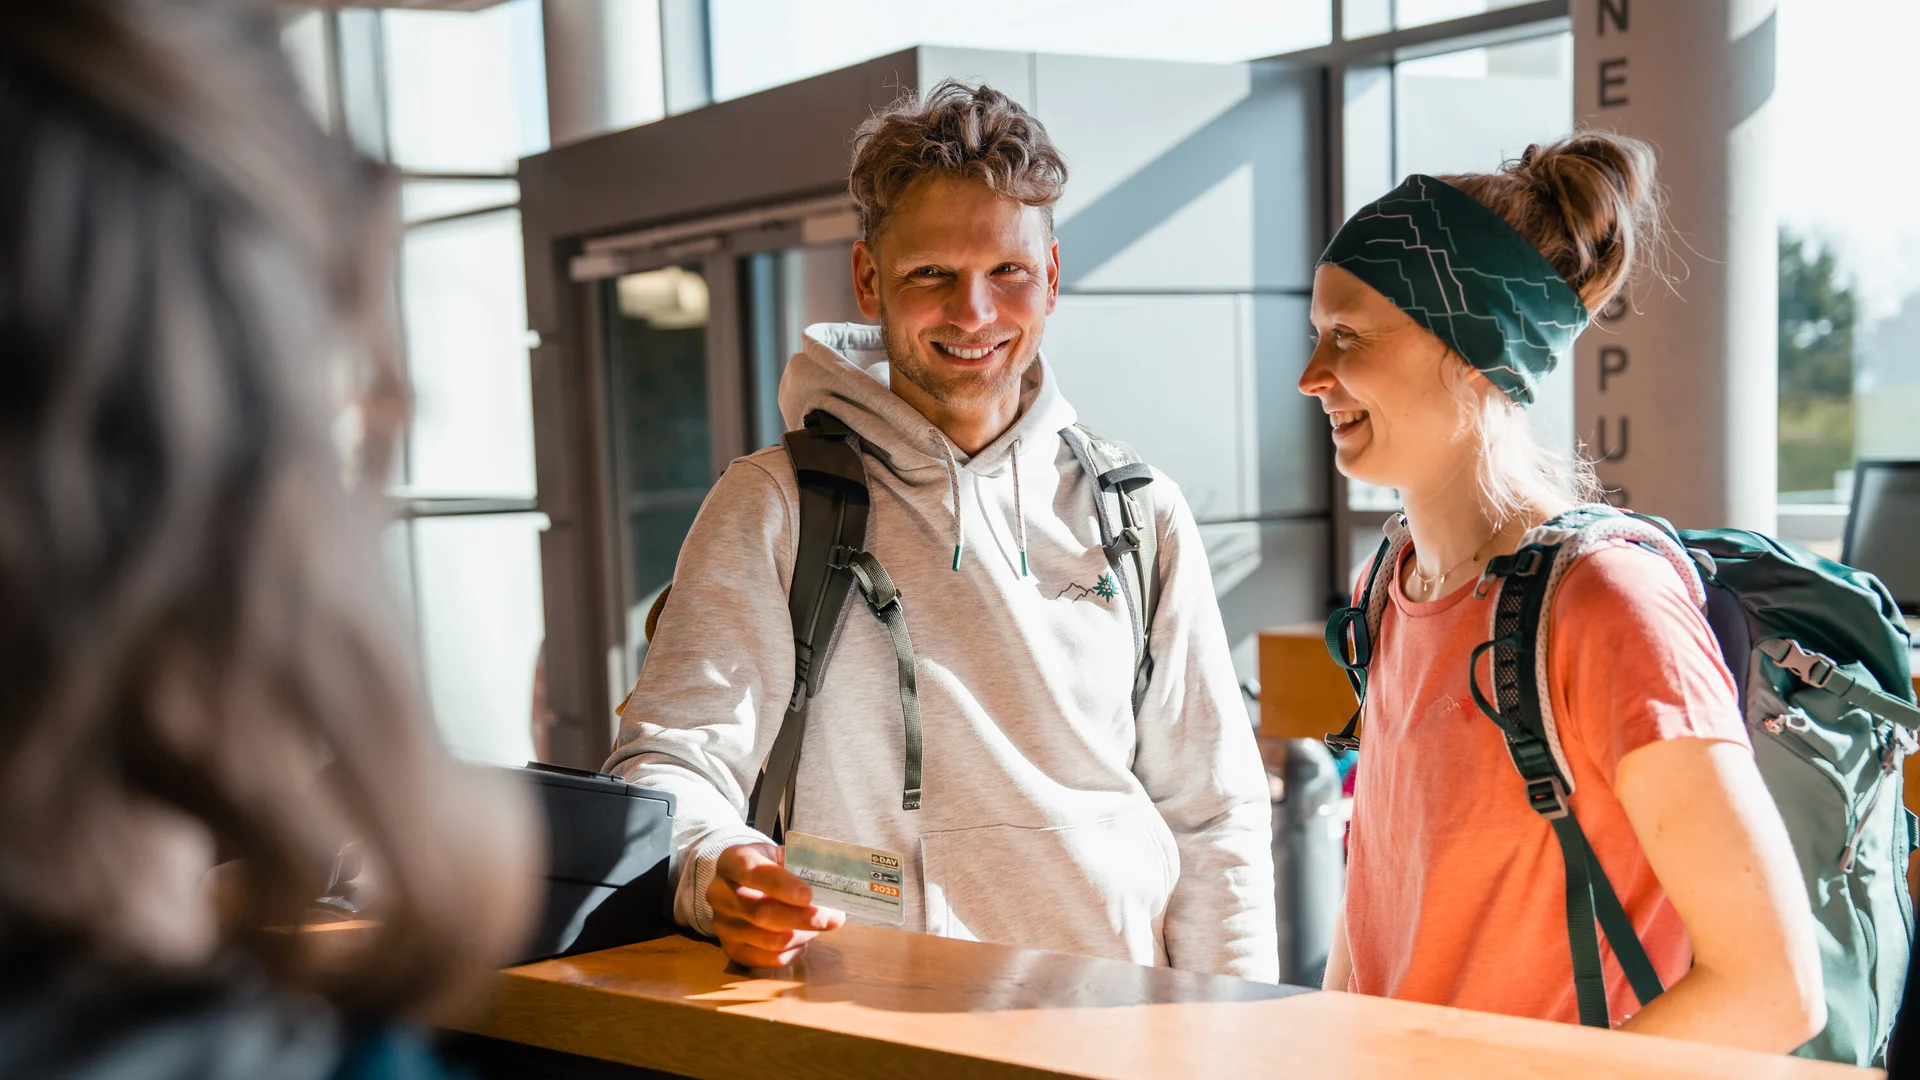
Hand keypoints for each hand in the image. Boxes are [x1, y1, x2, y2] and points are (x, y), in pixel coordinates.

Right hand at [707, 842, 845, 967]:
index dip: (781, 885)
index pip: (751, 871)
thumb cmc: (768, 866)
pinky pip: (768, 959)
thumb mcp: (780, 854)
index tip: (809, 895)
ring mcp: (722, 925)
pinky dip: (793, 952)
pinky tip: (804, 940)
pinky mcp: (730, 949)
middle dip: (803, 918)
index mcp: (731, 861)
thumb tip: (830, 884)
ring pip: (769, 940)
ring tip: (820, 925)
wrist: (740, 884)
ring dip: (803, 935)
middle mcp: (719, 894)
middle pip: (762, 913)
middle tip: (833, 917)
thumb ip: (801, 865)